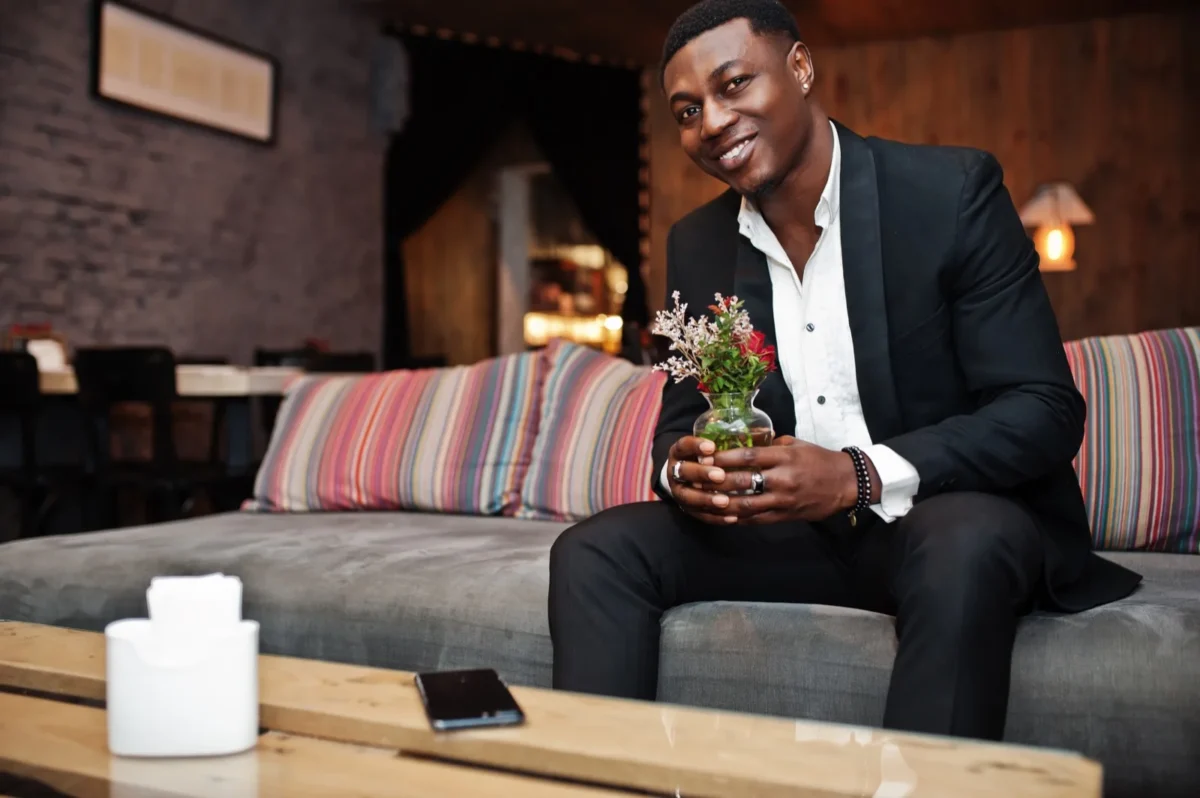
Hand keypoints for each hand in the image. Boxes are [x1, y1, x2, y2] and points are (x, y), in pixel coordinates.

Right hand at [666, 436, 740, 524]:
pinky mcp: (687, 509)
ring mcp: (679, 492)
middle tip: (720, 475)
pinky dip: (716, 517)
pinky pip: (700, 515)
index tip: (711, 446)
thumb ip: (733, 440)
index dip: (695, 446)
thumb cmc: (708, 457)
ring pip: (689, 497)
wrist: (689, 477)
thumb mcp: (713, 445)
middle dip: (701, 474)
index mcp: (680, 452)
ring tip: (725, 501)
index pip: (683, 446)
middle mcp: (675, 471)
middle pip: (683, 472)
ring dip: (707, 499)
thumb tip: (768, 432)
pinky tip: (732, 518)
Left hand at [709, 436, 877, 524]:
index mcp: (784, 457)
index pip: (748, 457)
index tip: (705, 456)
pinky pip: (756, 519)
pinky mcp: (785, 516)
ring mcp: (783, 500)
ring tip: (702, 500)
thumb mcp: (796, 444)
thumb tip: (744, 441)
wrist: (845, 483)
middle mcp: (782, 479)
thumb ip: (770, 444)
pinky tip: (721, 516)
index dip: (723, 458)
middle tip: (696, 479)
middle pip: (742, 482)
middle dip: (716, 481)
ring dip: (721, 504)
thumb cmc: (818, 459)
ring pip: (746, 505)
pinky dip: (737, 518)